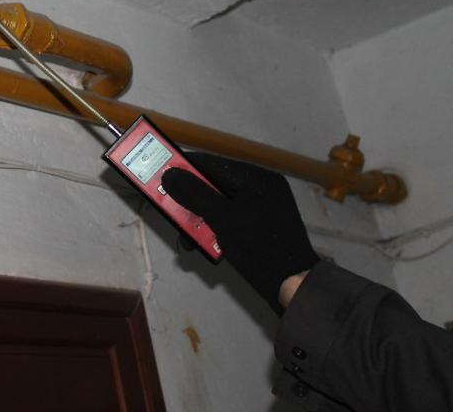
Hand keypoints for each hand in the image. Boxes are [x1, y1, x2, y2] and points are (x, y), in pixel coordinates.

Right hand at [162, 153, 318, 313]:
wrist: (293, 288)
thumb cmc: (260, 248)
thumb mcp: (223, 219)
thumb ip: (195, 194)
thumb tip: (169, 175)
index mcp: (257, 179)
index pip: (213, 163)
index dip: (184, 167)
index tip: (159, 173)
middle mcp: (259, 189)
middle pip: (213, 186)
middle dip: (189, 200)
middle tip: (168, 209)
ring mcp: (260, 210)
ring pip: (217, 206)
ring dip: (197, 220)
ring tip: (184, 239)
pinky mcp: (257, 229)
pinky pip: (226, 221)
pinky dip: (211, 231)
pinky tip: (200, 246)